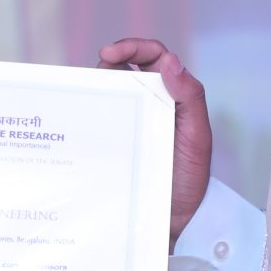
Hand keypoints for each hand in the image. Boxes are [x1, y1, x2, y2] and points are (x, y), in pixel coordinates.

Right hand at [99, 38, 211, 244]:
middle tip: (100, 66)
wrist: (174, 223)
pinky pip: (95, 120)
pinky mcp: (111, 141)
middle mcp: (149, 103)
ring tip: (84, 91)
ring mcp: (129, 121)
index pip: (153, 57)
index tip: (111, 53)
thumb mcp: (197, 138)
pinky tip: (72, 117)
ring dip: (95, 85)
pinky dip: (83, 113)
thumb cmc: (190, 180)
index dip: (134, 47)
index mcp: (172, 96)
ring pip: (107, 91)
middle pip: (124, 67)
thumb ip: (190, 98)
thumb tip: (170, 61)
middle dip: (110, 60)